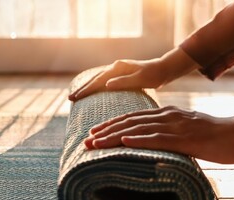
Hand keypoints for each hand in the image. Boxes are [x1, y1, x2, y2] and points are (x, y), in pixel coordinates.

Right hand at [68, 48, 199, 100]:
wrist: (164, 69)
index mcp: (118, 68)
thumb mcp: (140, 79)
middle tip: (70, 99)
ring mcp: (116, 71)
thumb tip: (106, 84)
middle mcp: (115, 67)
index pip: (98, 81)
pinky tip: (91, 92)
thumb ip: (123, 81)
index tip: (75, 98)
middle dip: (83, 89)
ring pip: (98, 80)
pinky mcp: (120, 75)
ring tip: (77, 96)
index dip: (86, 90)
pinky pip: (103, 81)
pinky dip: (95, 87)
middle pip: (95, 79)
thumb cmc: (154, 75)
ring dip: (87, 88)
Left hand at [84, 103, 233, 163]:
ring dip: (114, 136)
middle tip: (87, 141)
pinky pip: (158, 138)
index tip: (95, 132)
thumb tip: (150, 140)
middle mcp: (166, 116)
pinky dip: (139, 139)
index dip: (112, 124)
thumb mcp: (184, 129)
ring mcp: (174, 125)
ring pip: (138, 129)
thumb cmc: (211, 135)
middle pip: (129, 122)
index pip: (132, 117)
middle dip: (105, 131)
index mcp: (165, 113)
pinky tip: (124, 142)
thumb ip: (167, 131)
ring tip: (96, 143)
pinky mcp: (184, 138)